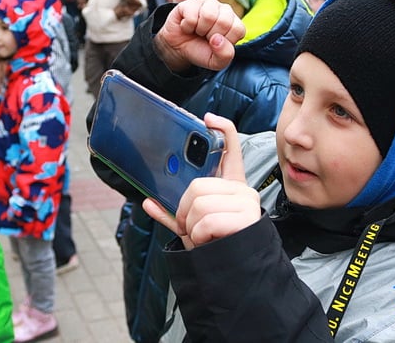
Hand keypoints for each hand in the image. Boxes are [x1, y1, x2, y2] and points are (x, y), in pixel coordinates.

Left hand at [143, 113, 260, 249]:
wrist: (236, 274)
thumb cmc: (216, 247)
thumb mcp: (192, 228)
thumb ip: (172, 214)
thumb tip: (147, 202)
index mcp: (230, 186)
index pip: (231, 149)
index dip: (222, 130)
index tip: (208, 119)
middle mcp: (242, 190)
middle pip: (198, 185)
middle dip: (184, 211)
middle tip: (189, 227)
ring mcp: (246, 202)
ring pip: (199, 204)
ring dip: (191, 227)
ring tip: (202, 237)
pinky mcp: (247, 217)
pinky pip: (206, 220)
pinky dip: (200, 235)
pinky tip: (210, 241)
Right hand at [152, 0, 245, 71]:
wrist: (178, 48)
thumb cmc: (200, 51)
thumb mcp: (216, 62)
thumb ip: (225, 55)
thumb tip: (218, 39)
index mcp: (235, 23)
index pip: (238, 30)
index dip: (224, 42)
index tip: (216, 43)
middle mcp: (224, 10)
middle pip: (224, 22)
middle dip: (211, 35)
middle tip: (205, 36)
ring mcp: (208, 3)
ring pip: (209, 15)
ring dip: (200, 29)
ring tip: (197, 30)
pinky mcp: (191, 2)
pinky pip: (192, 16)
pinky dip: (187, 26)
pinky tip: (188, 25)